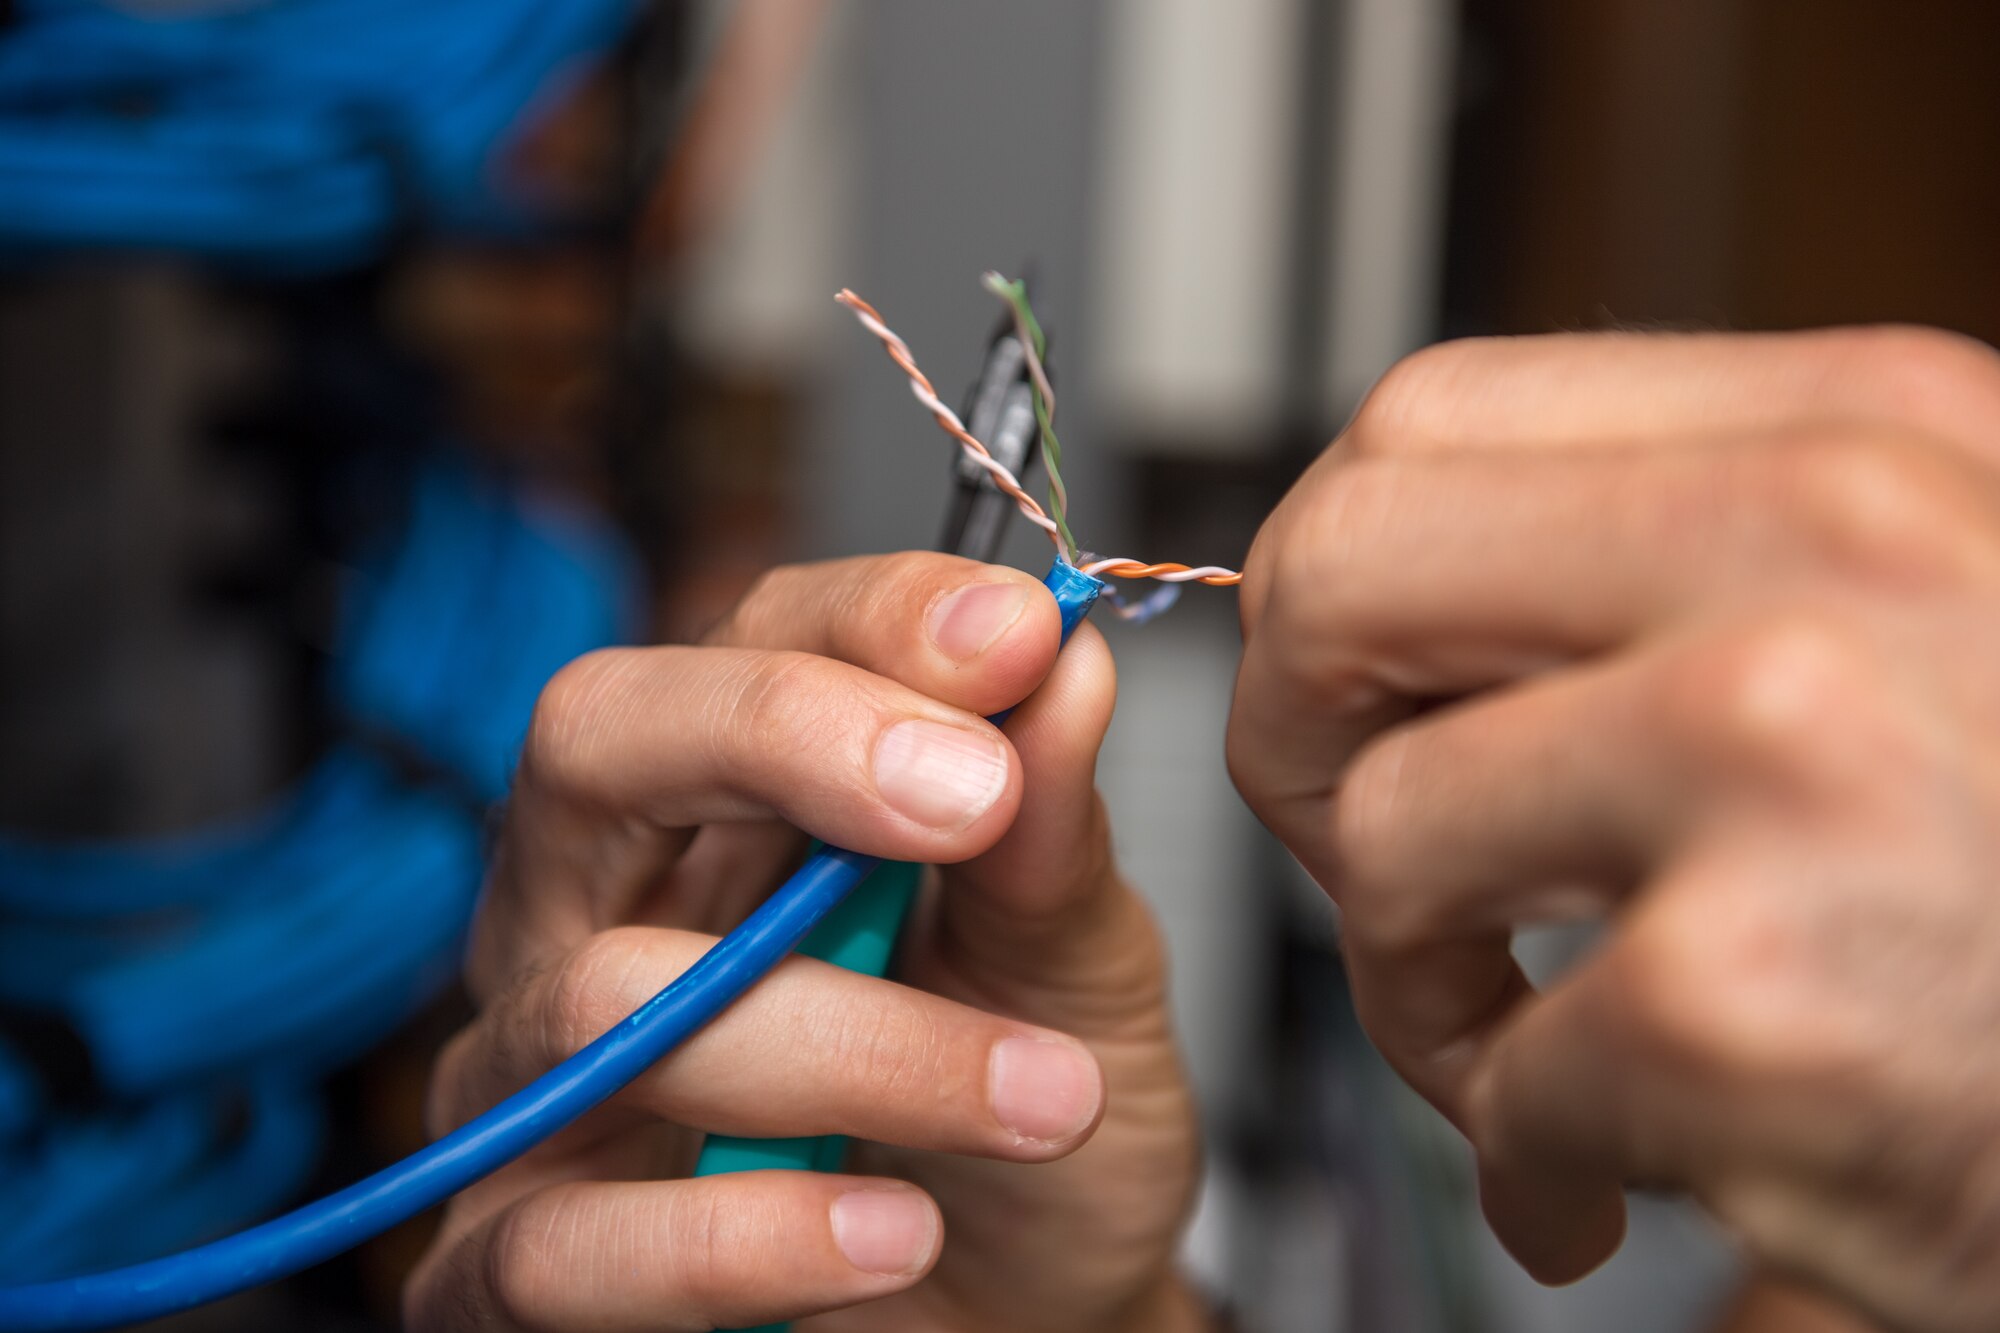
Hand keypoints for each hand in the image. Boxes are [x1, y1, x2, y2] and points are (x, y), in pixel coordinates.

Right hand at [405, 554, 1203, 1331]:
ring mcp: (536, 1087)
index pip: (745, 642)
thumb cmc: (1030, 1134)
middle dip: (782, 735)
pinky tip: (890, 1235)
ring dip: (849, 1038)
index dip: (871, 623)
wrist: (1033, 1323)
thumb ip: (1050, 836)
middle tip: (970, 801)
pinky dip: (744, 1238)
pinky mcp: (511, 1268)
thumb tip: (1061, 664)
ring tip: (1034, 1098)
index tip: (1014, 640)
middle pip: (592, 744)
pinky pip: (562, 1242)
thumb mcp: (1074, 976)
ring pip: (604, 994)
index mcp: (729, 815)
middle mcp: (600, 915)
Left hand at [1227, 327, 1999, 1332]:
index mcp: (1857, 437)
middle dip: (1302, 740)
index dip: (1339, 573)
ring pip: (1380, 835)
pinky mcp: (1745, 996)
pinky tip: (1625, 1166)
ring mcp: (1784, 762)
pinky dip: (1532, 1145)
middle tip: (1375, 856)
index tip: (1357, 685)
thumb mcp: (1931, 608)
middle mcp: (1826, 556)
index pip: (1426, 422)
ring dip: (1420, 981)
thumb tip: (1386, 591)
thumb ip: (1682, 562)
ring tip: (1527, 1040)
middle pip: (1340, 578)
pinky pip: (1492, 1065)